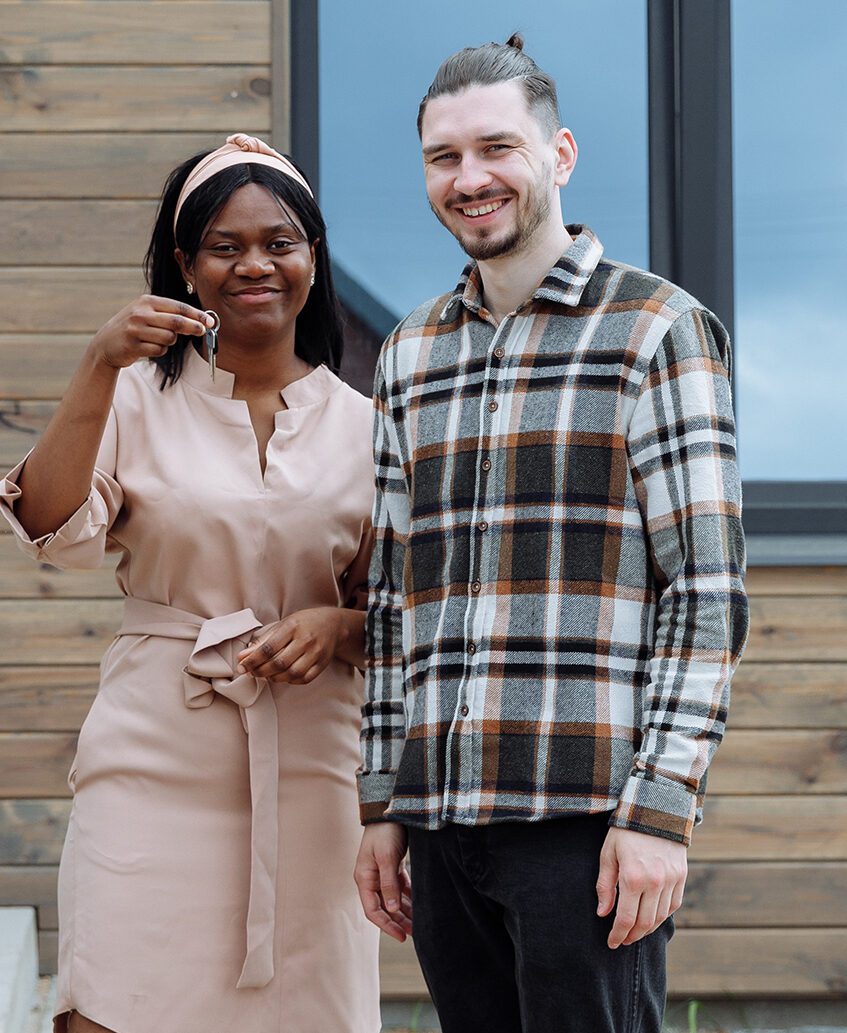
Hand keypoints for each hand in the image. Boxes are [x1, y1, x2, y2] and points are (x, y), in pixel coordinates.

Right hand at [90, 295, 211, 368]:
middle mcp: (140, 313)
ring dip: (169, 342)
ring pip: (169, 338)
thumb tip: (199, 321)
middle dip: (193, 327)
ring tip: (157, 340)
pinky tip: (148, 347)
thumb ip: (169, 314)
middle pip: (176, 322)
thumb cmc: (133, 328)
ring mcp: (136, 329)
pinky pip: (159, 350)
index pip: (178, 307)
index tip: (210, 321)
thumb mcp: (147, 313)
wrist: (106, 344)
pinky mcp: (133, 345)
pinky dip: (159, 350)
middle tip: (203, 331)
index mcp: (146, 301)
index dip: (196, 315)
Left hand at [237, 607, 343, 683]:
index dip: (252, 660)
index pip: (268, 648)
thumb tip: (242, 657)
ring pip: (291, 674)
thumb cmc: (304, 622)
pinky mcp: (322, 664)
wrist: (333, 624)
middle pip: (279, 663)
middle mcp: (305, 640)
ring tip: (267, 674)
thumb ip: (262, 641)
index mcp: (293, 626)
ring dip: (275, 678)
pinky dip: (290, 681)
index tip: (242, 666)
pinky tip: (284, 676)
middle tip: (252, 672)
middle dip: (260, 671)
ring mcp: (316, 653)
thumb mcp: (283, 625)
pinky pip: (304, 679)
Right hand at [354, 823, 412, 941]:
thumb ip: (388, 883)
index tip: (402, 937)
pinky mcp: (392, 865)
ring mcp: (381, 872)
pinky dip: (408, 897)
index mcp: (364, 878)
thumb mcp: (387, 857)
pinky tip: (419, 904)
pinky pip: (400, 887)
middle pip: (384, 907)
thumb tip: (391, 909)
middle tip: (415, 933)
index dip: (387, 925)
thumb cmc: (385, 831)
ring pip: (393, 898)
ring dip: (405, 911)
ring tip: (420, 922)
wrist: (390, 807)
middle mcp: (371, 878)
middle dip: (398, 921)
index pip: (373, 910)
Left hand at [596, 827, 686, 948]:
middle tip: (622, 940)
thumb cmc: (625, 831)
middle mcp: (655, 882)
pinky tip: (652, 918)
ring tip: (635, 932)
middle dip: (632, 936)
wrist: (655, 809)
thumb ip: (605, 885)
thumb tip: (603, 913)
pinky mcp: (681, 876)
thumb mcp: (608, 854)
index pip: (626, 918)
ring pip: (660, 917)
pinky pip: (673, 905)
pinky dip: (662, 916)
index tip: (611, 943)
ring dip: (647, 930)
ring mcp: (671, 880)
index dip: (618, 934)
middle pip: (645, 923)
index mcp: (633, 877)